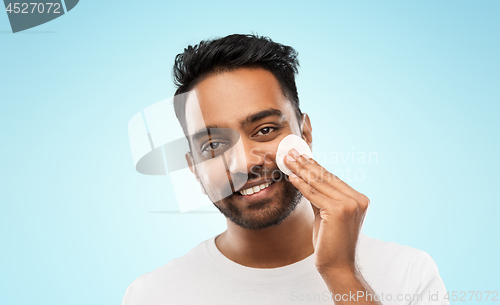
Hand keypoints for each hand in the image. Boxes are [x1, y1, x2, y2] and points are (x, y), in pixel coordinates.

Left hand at [284, 148, 369, 275]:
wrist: (338, 266)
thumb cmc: (331, 243)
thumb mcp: (327, 214)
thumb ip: (320, 197)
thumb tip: (305, 178)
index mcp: (359, 199)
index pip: (332, 179)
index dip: (315, 166)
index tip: (301, 156)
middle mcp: (358, 200)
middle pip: (326, 178)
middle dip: (306, 164)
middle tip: (290, 152)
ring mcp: (350, 205)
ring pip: (319, 184)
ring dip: (301, 170)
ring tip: (287, 160)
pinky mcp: (338, 211)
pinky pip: (314, 195)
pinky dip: (301, 185)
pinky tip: (291, 177)